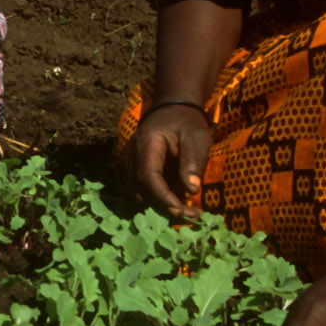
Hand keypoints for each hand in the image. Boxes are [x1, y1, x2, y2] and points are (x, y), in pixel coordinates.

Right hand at [123, 103, 210, 219]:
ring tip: (188, 211)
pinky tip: (178, 202)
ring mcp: (129, 162)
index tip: (181, 210)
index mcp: (147, 144)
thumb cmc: (187, 123)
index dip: (162, 196)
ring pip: (136, 193)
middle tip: (192, 215)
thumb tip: (192, 190)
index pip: (147, 176)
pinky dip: (156, 200)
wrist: (172, 110)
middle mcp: (132, 154)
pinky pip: (139, 189)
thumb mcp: (197, 138)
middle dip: (163, 206)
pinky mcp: (132, 168)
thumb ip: (193, 162)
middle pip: (139, 189)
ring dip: (159, 206)